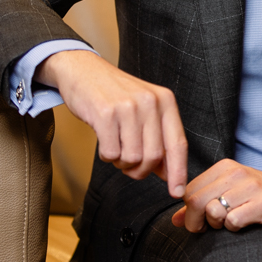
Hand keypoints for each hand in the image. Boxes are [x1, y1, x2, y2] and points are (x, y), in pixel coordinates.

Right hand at [37, 49, 187, 197]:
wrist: (83, 70)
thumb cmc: (115, 95)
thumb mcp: (145, 109)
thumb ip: (159, 138)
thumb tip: (169, 175)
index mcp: (165, 100)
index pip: (178, 143)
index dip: (178, 171)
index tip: (178, 192)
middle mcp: (150, 102)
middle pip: (154, 157)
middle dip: (140, 170)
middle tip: (129, 164)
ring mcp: (128, 107)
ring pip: (132, 158)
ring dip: (121, 162)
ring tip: (116, 146)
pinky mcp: (105, 114)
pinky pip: (111, 153)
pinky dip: (106, 155)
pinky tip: (104, 139)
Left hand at [171, 159, 261, 233]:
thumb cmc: (260, 197)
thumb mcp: (229, 194)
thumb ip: (201, 204)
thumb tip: (176, 220)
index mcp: (224, 167)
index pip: (188, 191)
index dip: (189, 212)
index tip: (201, 221)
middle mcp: (235, 173)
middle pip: (195, 201)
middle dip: (197, 223)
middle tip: (209, 228)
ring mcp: (250, 186)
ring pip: (213, 212)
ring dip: (217, 225)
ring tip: (230, 223)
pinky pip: (233, 221)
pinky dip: (234, 229)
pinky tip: (245, 224)